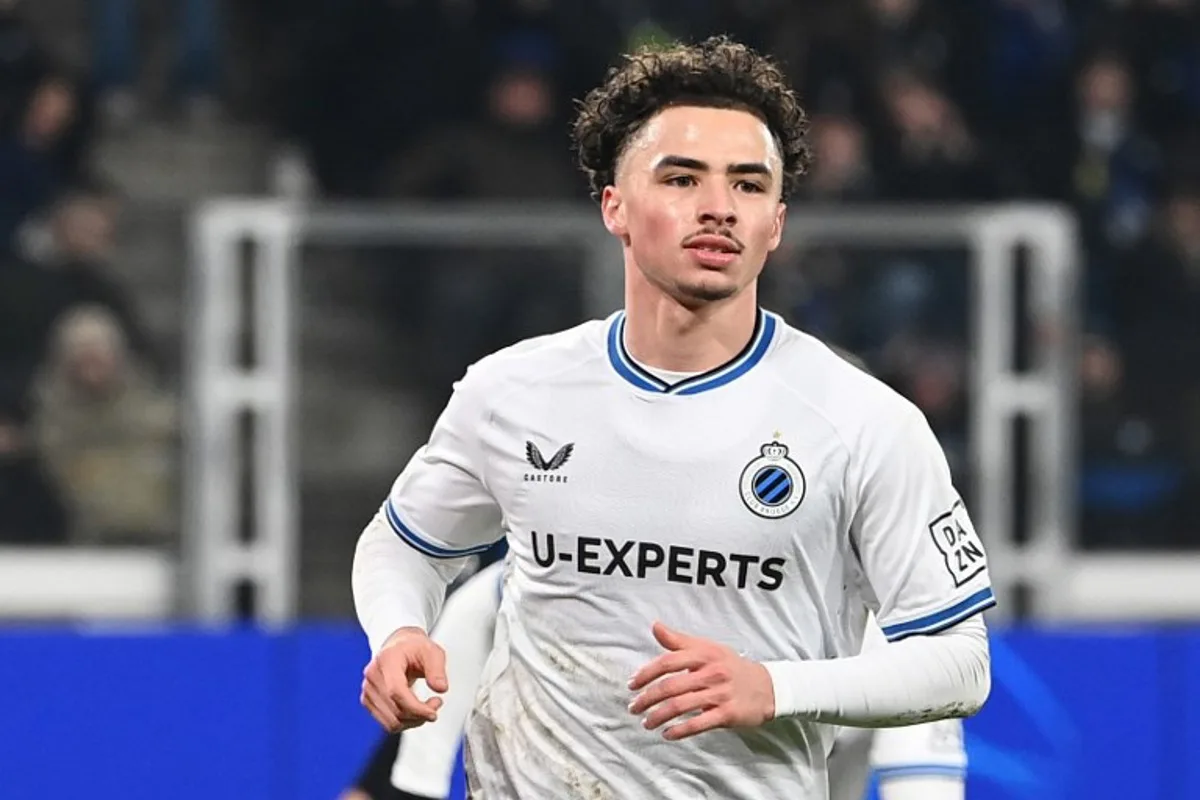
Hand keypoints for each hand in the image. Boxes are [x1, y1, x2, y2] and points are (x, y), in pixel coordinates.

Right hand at [360, 627, 447, 732]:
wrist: (400, 647)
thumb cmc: (415, 648)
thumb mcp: (433, 652)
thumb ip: (437, 670)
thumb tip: (441, 688)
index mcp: (387, 659)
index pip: (396, 691)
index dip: (415, 707)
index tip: (433, 712)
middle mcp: (372, 675)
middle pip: (396, 710)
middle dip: (420, 714)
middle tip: (436, 703)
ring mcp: (368, 689)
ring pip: (392, 722)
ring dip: (414, 721)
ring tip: (428, 707)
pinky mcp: (368, 701)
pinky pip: (388, 723)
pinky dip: (405, 723)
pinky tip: (416, 711)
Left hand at [628, 622, 775, 740]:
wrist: (767, 686)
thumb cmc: (731, 666)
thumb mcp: (708, 648)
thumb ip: (679, 641)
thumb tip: (655, 626)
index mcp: (703, 654)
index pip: (668, 662)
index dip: (646, 673)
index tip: (632, 684)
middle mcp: (711, 672)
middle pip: (670, 686)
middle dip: (647, 699)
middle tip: (634, 707)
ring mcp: (719, 694)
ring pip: (681, 706)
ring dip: (658, 716)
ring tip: (646, 722)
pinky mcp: (727, 714)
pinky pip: (698, 724)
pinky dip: (679, 730)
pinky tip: (667, 734)